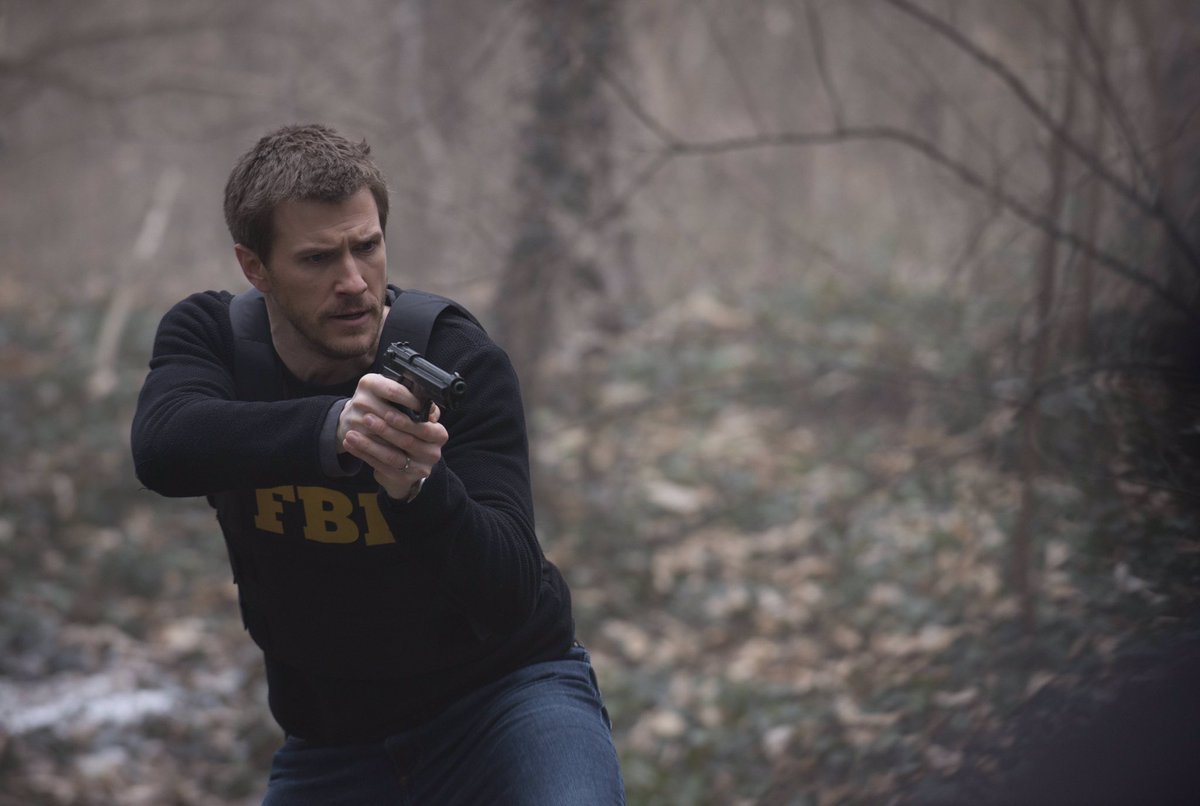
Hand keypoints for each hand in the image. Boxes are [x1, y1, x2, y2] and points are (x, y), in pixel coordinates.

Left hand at [338, 373, 447, 499]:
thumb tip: (408, 390)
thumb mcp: (415, 418)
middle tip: (366, 418)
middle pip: (407, 441)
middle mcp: (433, 453)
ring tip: (351, 433)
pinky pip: (380, 466)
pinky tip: (350, 444)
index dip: (405, 420)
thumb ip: (413, 406)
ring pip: (391, 456)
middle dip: (384, 429)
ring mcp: (419, 468)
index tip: (386, 411)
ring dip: (369, 444)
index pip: (424, 427)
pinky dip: (363, 454)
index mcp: (439, 434)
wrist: (406, 463)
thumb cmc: (408, 433)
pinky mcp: (402, 478)